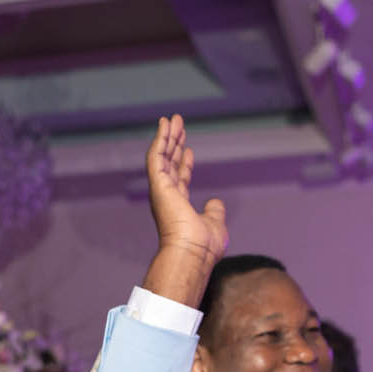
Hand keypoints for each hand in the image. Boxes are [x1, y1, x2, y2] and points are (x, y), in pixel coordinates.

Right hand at [146, 115, 227, 264]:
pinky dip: (160, 140)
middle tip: (178, 124)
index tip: (189, 148)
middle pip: (170, 164)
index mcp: (179, 207)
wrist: (192, 253)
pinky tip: (164, 125)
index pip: (181, 180)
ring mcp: (162, 191)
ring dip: (167, 136)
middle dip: (174, 143)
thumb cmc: (203, 246)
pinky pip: (156, 157)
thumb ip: (214, 211)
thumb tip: (216, 202)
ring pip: (162, 157)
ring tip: (172, 118)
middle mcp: (168, 197)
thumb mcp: (215, 224)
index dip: (185, 163)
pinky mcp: (158, 185)